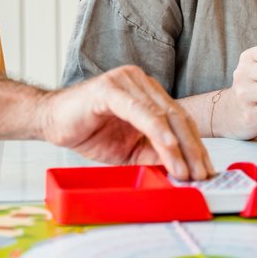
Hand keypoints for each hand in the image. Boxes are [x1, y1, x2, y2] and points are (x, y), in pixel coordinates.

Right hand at [36, 65, 214, 180]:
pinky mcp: (110, 88)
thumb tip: (182, 173)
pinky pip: (139, 110)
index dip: (196, 147)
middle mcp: (141, 82)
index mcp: (149, 94)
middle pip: (177, 116)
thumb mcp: (129, 150)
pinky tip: (167, 146)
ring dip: (177, 146)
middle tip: (201, 176)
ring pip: (162, 115)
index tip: (205, 172)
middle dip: (192, 149)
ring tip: (186, 170)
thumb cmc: (88, 131)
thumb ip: (154, 155)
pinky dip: (156, 129)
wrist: (50, 120)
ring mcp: (126, 82)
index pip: (181, 120)